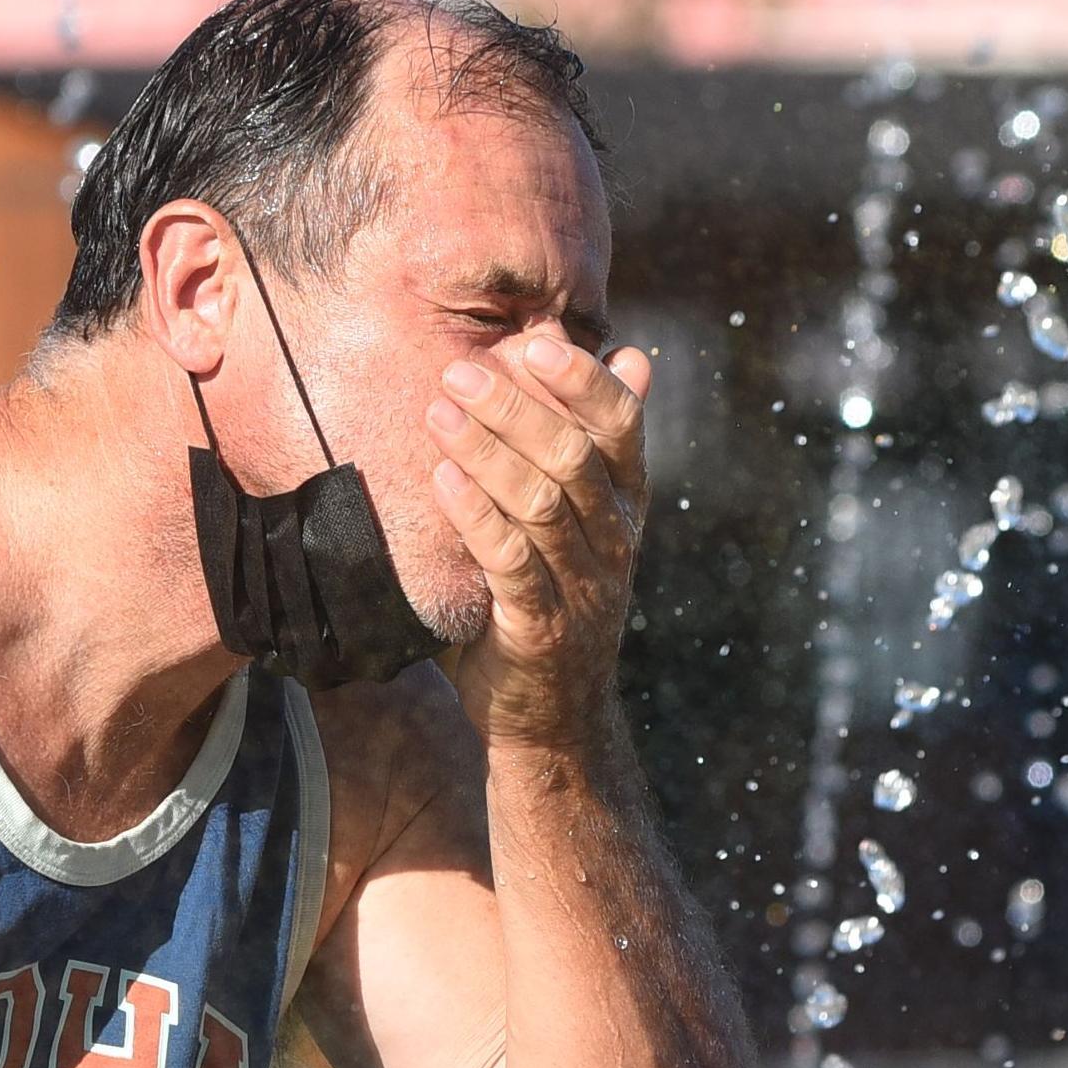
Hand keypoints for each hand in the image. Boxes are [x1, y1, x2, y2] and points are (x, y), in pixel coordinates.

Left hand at [423, 331, 651, 747]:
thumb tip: (629, 355)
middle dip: (516, 408)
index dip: (583, 383)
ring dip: (486, 451)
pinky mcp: (542, 629)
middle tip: (460, 372)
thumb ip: (592, 442)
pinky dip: (475, 516)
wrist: (554, 722)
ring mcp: (582, 587)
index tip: (534, 345)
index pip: (621, 428)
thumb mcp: (582, 521)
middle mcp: (614, 542)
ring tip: (438, 413)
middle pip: (574, 456)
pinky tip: (442, 480)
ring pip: (542, 503)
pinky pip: (510, 561)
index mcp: (625, 507)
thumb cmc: (553, 601)